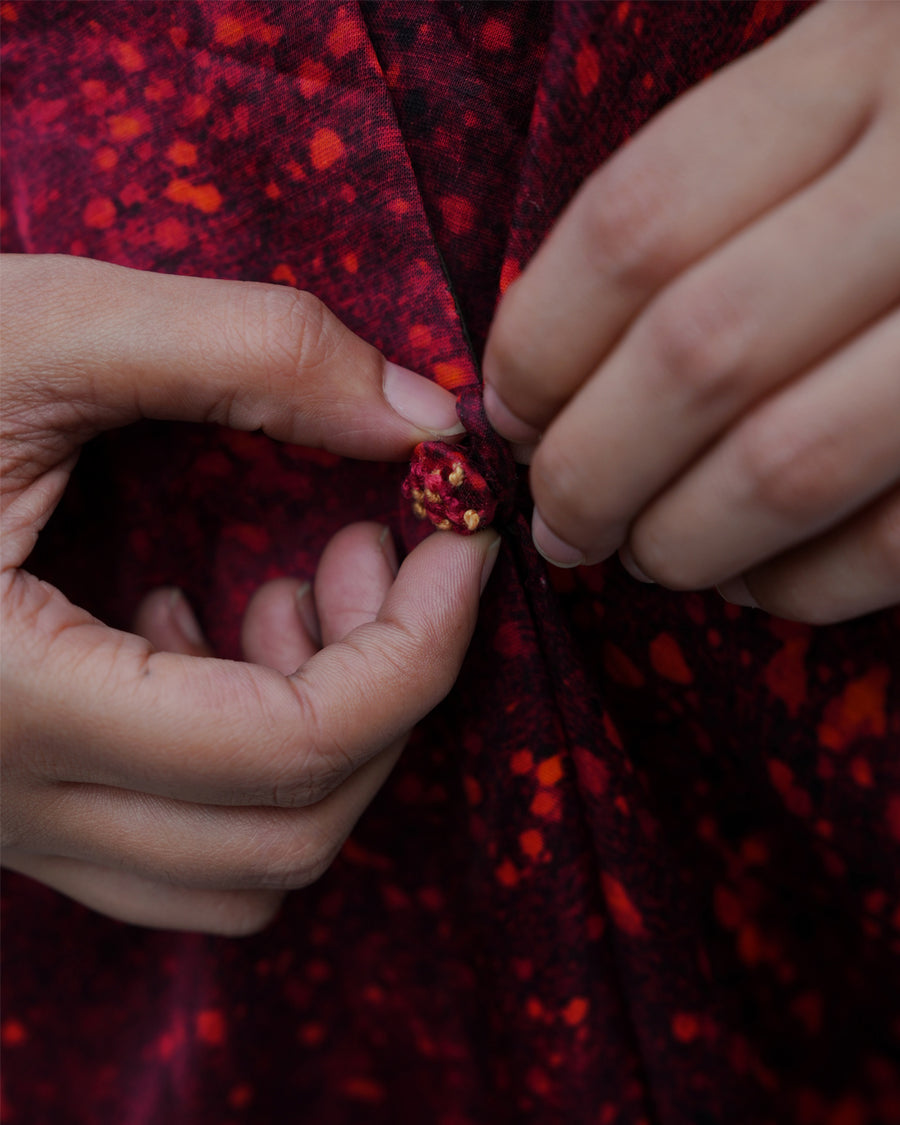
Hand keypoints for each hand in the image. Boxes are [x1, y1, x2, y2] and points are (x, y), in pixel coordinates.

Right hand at [1, 254, 499, 933]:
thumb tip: (425, 418)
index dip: (422, 643)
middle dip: (385, 690)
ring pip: (243, 866)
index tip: (458, 535)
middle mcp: (1, 796)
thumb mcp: (37, 328)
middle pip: (289, 828)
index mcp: (1, 697)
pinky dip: (255, 762)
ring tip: (305, 591)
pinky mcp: (11, 796)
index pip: (293, 748)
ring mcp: (4, 817)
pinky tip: (217, 635)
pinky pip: (180, 850)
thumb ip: (247, 352)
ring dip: (325, 735)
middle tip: (381, 548)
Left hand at [483, 1, 899, 623]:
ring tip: (638, 554)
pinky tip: (753, 580)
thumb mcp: (837, 89)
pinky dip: (798, 587)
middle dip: (591, 471)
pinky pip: (894, 544)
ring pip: (790, 464)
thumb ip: (702, 205)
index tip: (506, 416)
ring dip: (680, 540)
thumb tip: (533, 384)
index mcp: (861, 62)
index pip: (640, 227)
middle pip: (700, 355)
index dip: (541, 347)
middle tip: (558, 523)